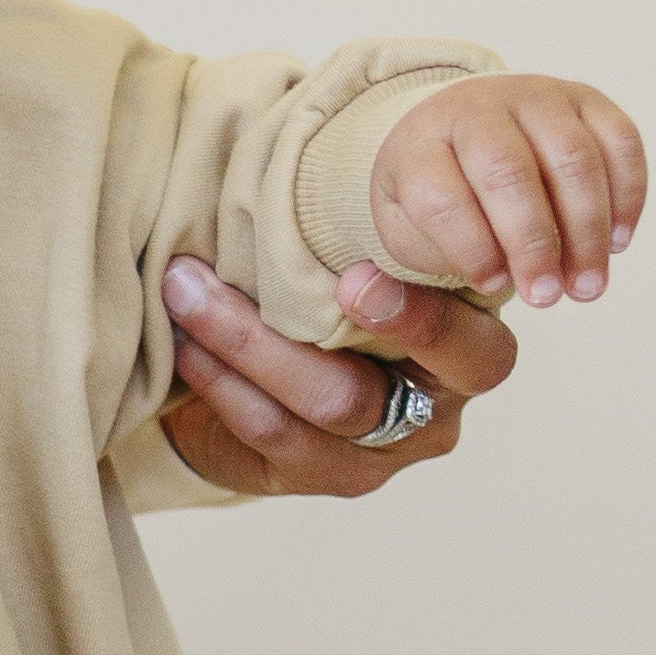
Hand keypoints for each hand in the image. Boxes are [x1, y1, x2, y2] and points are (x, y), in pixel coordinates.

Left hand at [158, 258, 518, 494]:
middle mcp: (433, 412)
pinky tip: (183, 340)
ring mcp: (377, 455)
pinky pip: (268, 430)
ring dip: (237, 344)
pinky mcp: (319, 476)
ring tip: (182, 290)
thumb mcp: (360, 260)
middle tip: (217, 284)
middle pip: (370, 395)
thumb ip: (361, 241)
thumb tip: (297, 178)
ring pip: (312, 410)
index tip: (353, 279)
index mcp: (467, 348)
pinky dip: (218, 379)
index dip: (421, 320)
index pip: (473, 350)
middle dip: (290, 341)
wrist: (282, 372)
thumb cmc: (335, 291)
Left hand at [367, 72, 646, 306]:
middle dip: (533, 243)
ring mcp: (535, 95)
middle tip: (548, 297)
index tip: (490, 286)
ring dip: (587, 229)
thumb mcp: (405, 233)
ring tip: (587, 286)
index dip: (470, 247)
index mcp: (418, 142)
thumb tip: (397, 292)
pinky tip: (618, 243)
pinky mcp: (585, 99)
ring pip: (572, 157)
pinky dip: (627, 194)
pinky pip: (619, 140)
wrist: (462, 138)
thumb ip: (416, 264)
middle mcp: (475, 107)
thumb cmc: (436, 200)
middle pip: (509, 172)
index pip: (441, 194)